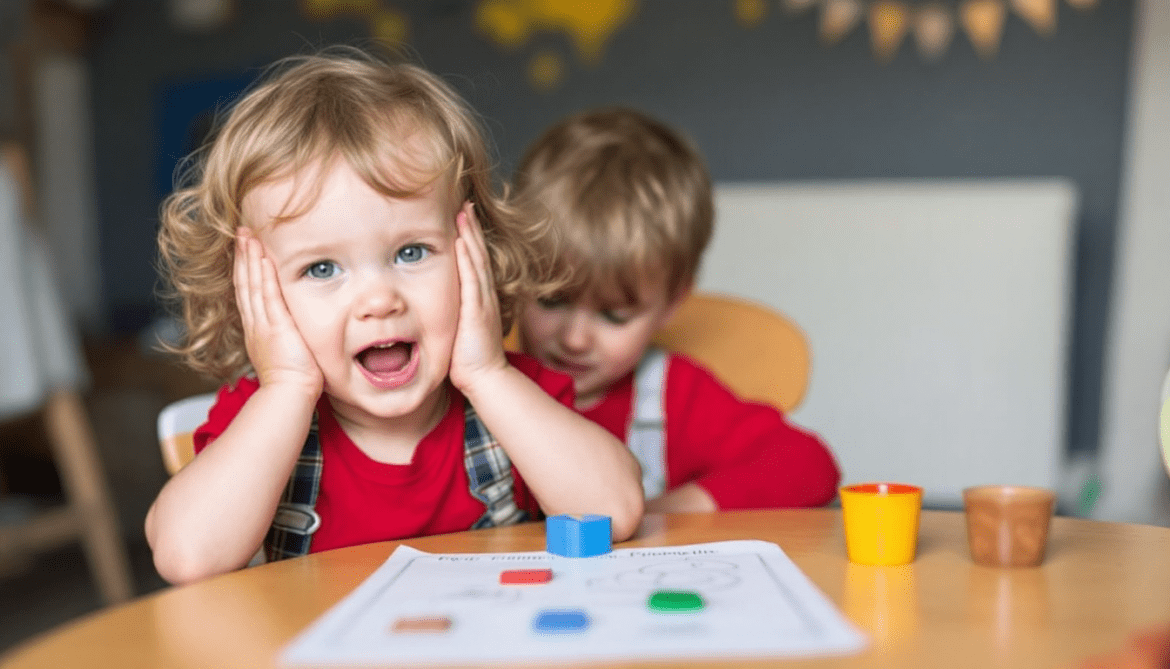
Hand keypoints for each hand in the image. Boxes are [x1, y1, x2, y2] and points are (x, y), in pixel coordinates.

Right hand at [233, 229, 323, 396]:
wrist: (289, 395)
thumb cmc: (294, 382)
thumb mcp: (288, 353)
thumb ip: (289, 337)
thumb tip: (296, 331)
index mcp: (258, 330)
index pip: (249, 293)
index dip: (245, 270)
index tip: (246, 250)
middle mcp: (256, 324)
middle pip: (245, 283)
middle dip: (243, 256)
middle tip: (241, 232)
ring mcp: (263, 324)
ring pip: (252, 284)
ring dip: (250, 258)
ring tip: (247, 235)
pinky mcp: (275, 326)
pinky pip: (267, 295)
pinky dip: (263, 275)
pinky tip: (262, 257)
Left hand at [448, 202, 507, 392]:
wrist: (486, 379)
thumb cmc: (469, 362)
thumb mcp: (458, 332)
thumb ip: (451, 317)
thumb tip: (435, 310)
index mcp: (479, 300)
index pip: (474, 262)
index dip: (469, 239)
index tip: (462, 218)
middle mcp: (483, 296)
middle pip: (478, 254)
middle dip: (471, 228)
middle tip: (465, 203)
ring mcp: (482, 302)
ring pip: (476, 261)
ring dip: (470, 235)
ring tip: (464, 212)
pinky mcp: (476, 310)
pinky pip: (472, 278)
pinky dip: (468, 257)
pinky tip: (462, 240)